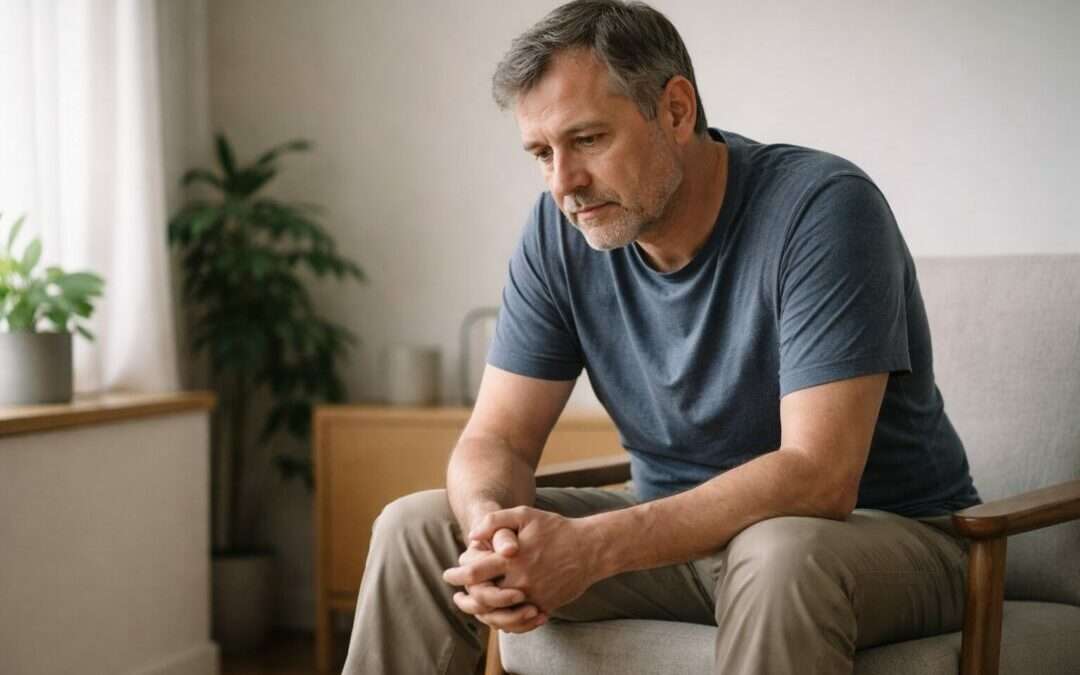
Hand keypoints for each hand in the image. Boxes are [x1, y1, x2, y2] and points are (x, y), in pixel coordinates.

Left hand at [446, 507, 599, 615]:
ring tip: (473, 606)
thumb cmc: (556, 528)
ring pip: (499, 614)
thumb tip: (472, 536)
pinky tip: (496, 612)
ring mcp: (533, 597)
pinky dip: (505, 619)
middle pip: (482, 598)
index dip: (457, 573)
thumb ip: (495, 521)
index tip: (450, 572)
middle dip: (465, 597)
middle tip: (457, 594)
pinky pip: (519, 620)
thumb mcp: (525, 514)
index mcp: (512, 559)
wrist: (591, 549)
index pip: (474, 573)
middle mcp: (520, 581)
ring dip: (481, 611)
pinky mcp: (545, 607)